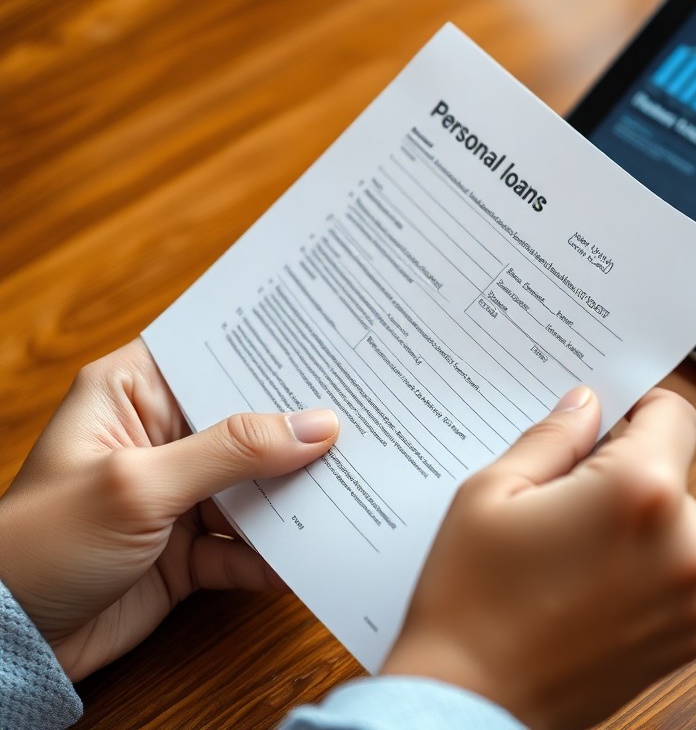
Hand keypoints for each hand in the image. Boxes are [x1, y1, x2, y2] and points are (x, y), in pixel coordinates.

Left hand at [0, 339, 338, 680]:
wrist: (9, 645)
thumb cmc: (43, 545)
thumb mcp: (140, 485)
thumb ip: (232, 453)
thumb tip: (316, 426)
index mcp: (132, 394)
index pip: (215, 353)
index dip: (271, 350)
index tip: (336, 344)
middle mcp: (161, 438)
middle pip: (249, 421)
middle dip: (301, 428)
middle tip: (367, 419)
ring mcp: (179, 495)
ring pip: (258, 485)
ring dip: (300, 493)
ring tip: (360, 484)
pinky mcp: (191, 550)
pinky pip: (251, 544)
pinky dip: (282, 553)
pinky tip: (320, 553)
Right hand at [383, 386, 695, 729]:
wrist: (470, 706)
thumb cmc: (471, 603)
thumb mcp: (492, 492)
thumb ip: (554, 436)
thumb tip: (589, 405)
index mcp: (643, 491)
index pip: (675, 413)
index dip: (638, 410)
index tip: (606, 426)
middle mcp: (690, 542)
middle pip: (673, 474)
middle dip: (625, 478)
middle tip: (562, 507)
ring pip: (680, 526)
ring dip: (641, 529)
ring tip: (572, 559)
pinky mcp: (693, 637)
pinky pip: (683, 577)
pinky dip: (648, 574)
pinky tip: (590, 592)